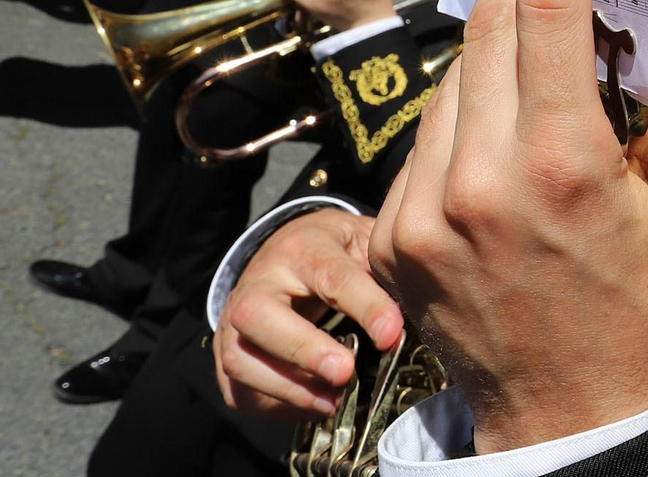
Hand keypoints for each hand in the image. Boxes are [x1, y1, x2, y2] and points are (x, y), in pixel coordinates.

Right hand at [214, 209, 402, 420]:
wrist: (286, 250)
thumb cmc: (334, 251)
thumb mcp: (362, 242)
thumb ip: (385, 267)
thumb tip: (421, 301)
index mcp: (302, 249)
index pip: (331, 276)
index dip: (364, 306)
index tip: (391, 335)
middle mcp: (259, 282)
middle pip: (260, 315)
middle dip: (303, 349)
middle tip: (345, 373)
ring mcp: (233, 320)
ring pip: (240, 359)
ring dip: (288, 388)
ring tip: (335, 400)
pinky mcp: (225, 354)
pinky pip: (239, 390)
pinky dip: (275, 406)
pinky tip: (313, 406)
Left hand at [369, 0, 647, 453]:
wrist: (562, 408)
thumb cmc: (625, 304)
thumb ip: (620, 117)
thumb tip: (604, 42)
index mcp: (562, 167)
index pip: (547, 23)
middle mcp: (481, 180)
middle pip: (486, 36)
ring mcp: (422, 210)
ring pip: (448, 87)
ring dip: (481, 43)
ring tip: (513, 16)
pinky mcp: (389, 234)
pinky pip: (421, 144)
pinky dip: (455, 116)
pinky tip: (482, 113)